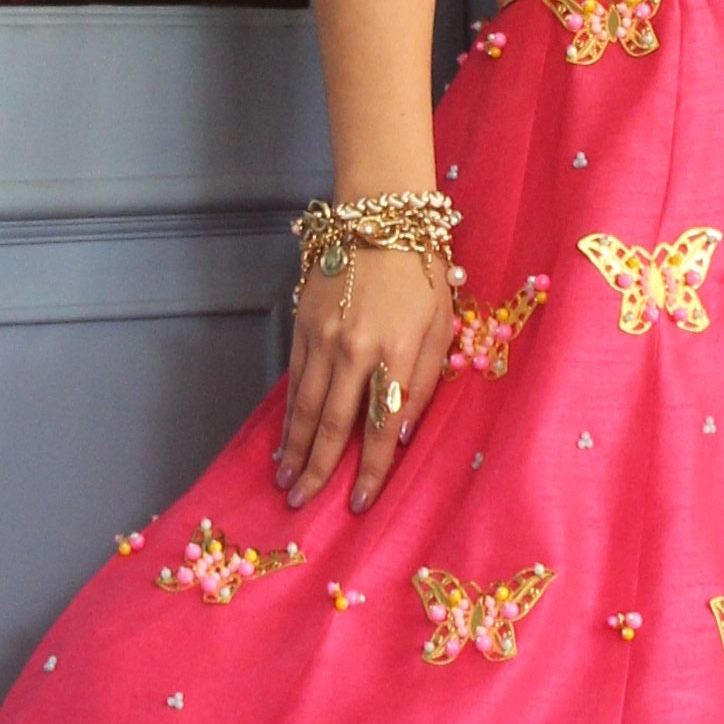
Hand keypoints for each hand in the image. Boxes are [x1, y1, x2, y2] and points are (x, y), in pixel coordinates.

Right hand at [276, 243, 459, 515]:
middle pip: (332, 424)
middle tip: (303, 506)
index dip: (369, 470)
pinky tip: (283, 437)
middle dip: (318, 470)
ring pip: (306, 406)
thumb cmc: (422, 271)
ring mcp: (322, 338)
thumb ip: (422, 381)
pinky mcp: (302, 325)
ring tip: (286, 482)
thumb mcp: (440, 324)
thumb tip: (398, 435)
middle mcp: (354, 350)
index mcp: (396, 353)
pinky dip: (288, 413)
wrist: (380, 217)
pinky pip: (294, 380)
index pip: (379, 427)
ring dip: (294, 449)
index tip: (360, 503)